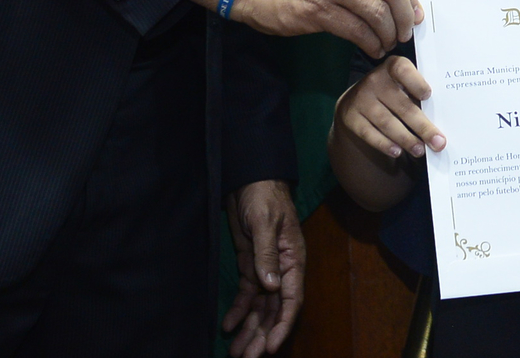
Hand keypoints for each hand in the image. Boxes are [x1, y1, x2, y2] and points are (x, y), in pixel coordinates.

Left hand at [222, 180, 303, 357]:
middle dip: (261, 335)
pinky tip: (227, 326)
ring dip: (249, 329)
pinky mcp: (250, 266)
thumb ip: (267, 253)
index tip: (269, 347)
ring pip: (260, 308)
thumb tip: (272, 286)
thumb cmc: (264, 195)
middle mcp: (281, 270)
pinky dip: (237, 312)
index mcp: (293, 260)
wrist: (251, 178)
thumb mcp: (265, 222)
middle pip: (274, 310)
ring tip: (235, 352)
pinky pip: (245, 295)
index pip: (291, 299)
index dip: (282, 325)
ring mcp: (265, 270)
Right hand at [337, 56, 445, 158]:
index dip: (416, 83)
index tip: (428, 96)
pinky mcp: (351, 117)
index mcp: (392, 67)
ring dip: (406, 140)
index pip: (403, 70)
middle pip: (402, 106)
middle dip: (422, 127)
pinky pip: (369, 134)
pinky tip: (397, 152)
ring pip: (387, 123)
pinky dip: (385, 144)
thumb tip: (438, 125)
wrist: (358, 99)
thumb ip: (418, 96)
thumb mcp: (403, 85)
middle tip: (438, 143)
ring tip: (420, 150)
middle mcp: (375, 80)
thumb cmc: (393, 92)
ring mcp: (361, 98)